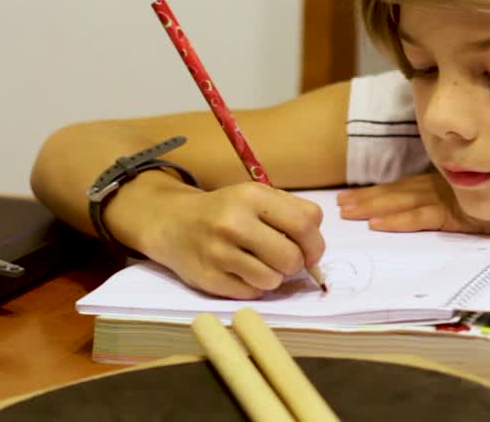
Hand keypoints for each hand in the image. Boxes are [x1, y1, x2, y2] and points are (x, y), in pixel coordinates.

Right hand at [123, 181, 325, 299]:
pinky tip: (242, 272)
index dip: (316, 244)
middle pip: (291, 258)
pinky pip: (252, 293)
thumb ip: (293, 213)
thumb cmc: (227, 210)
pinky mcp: (208, 279)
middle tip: (287, 260)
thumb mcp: (258, 197)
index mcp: (252, 196)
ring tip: (261, 264)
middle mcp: (233, 223)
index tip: (312, 252)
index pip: (305, 224)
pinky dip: (255, 286)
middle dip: (296, 264)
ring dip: (275, 277)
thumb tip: (316, 249)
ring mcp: (218, 253)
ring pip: (273, 280)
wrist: (173, 223)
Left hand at [337, 172, 489, 234]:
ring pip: (404, 203)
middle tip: (339, 205)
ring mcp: (450, 199)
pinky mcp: (458, 213)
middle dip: (368, 198)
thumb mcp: (483, 193)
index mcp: (447, 182)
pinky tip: (379, 225)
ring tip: (349, 213)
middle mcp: (444, 187)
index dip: (377, 192)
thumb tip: (444, 199)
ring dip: (374, 207)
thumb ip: (463, 194)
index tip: (350, 196)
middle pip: (398, 193)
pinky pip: (423, 217)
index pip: (405, 187)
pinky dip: (400, 221)